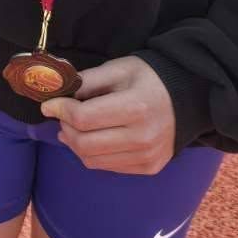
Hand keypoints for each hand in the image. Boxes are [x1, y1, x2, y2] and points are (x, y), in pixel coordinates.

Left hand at [42, 56, 175, 174]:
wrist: (187, 98)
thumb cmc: (149, 78)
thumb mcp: (118, 68)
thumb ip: (87, 81)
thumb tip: (56, 94)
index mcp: (136, 107)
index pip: (84, 118)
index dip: (60, 110)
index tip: (49, 104)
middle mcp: (142, 138)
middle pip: (84, 143)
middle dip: (65, 128)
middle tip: (62, 115)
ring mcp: (146, 157)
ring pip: (92, 160)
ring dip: (75, 143)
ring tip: (74, 126)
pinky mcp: (148, 168)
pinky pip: (107, 167)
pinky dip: (92, 154)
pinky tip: (93, 137)